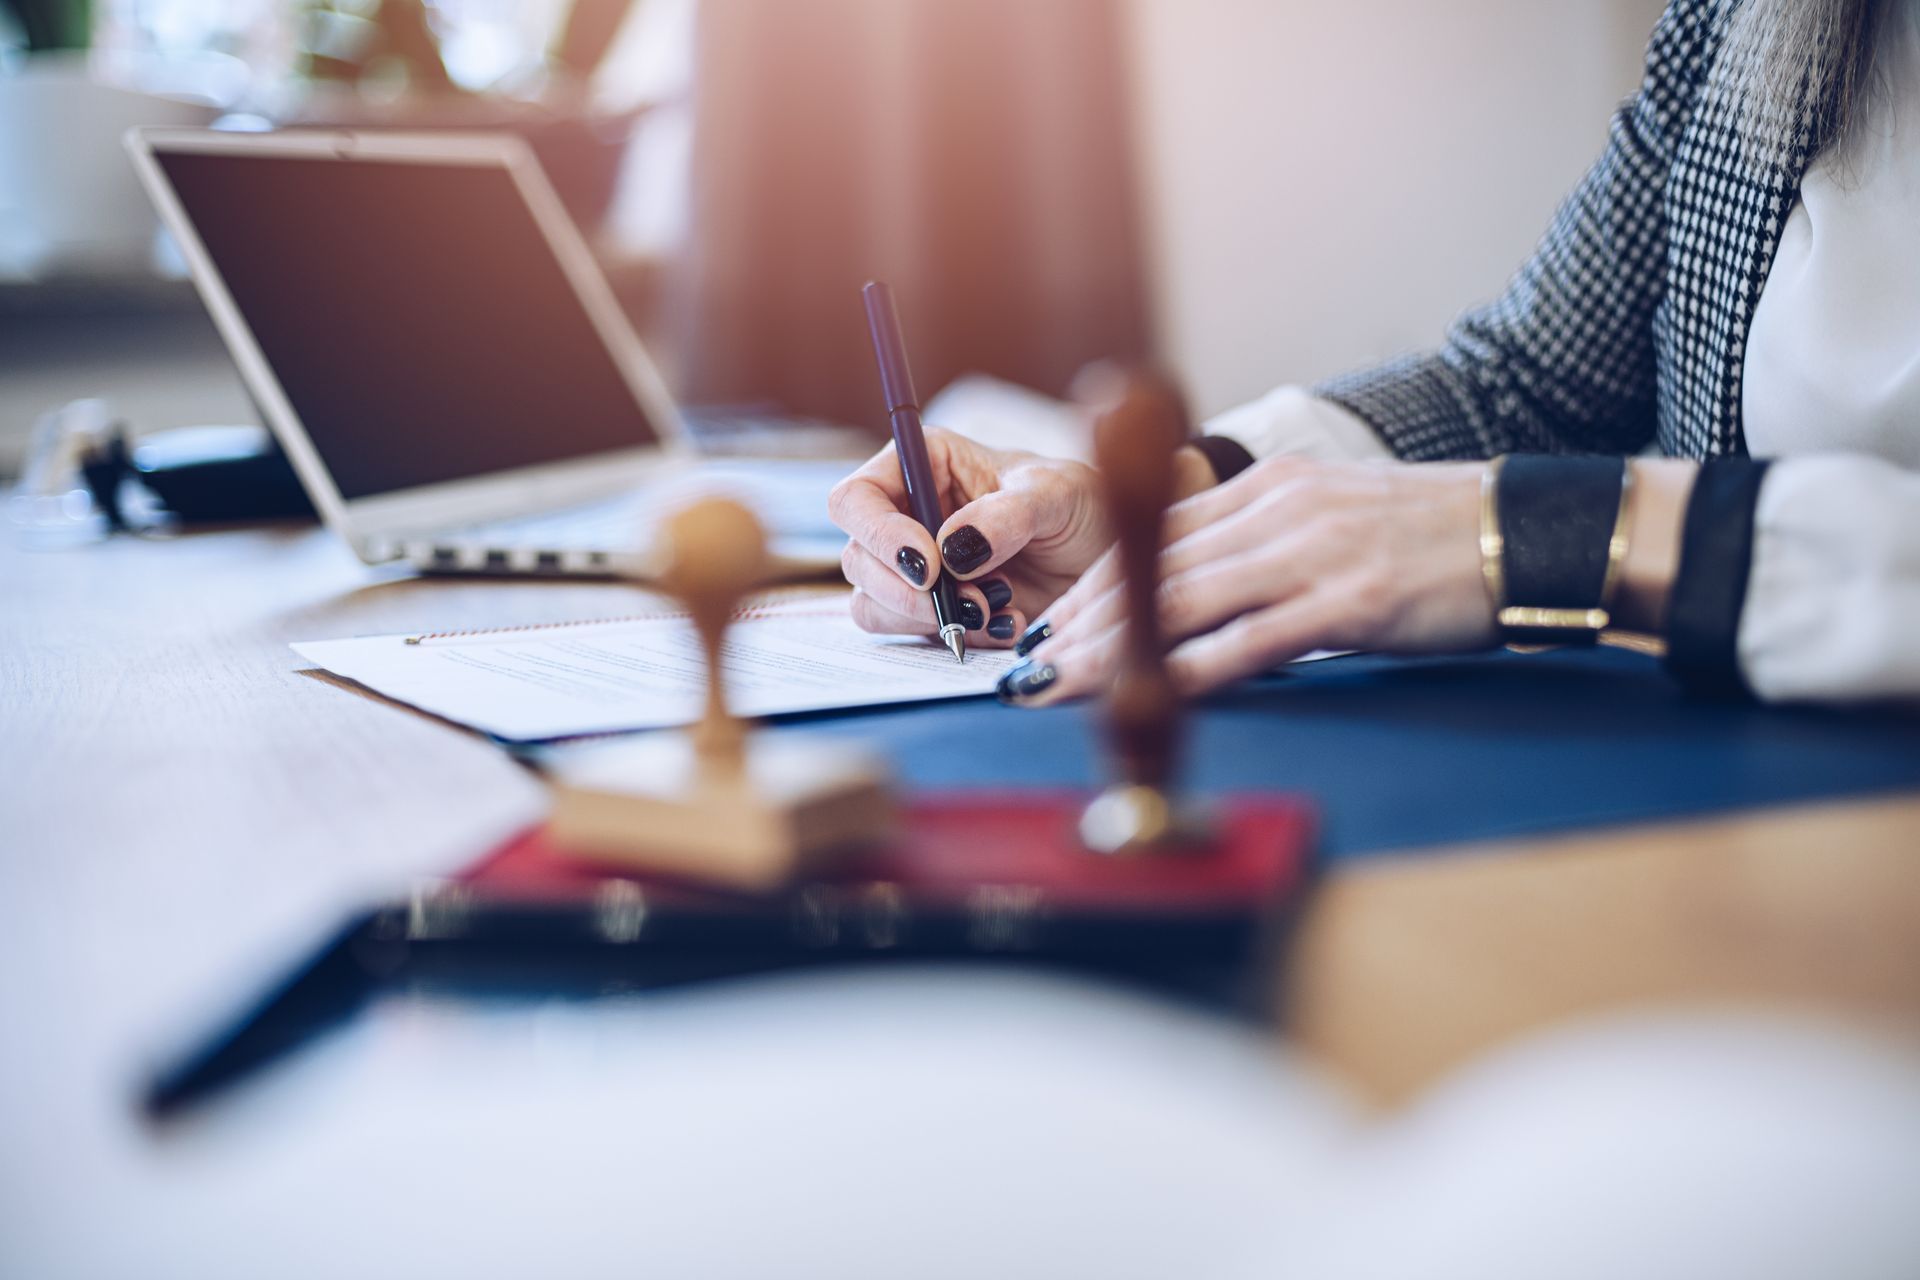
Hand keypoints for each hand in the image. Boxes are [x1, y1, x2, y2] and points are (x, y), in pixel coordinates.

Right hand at [828, 428, 1213, 645]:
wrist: (1111, 561)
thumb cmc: (1085, 507)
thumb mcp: (1058, 496)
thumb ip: (1006, 515)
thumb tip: (952, 548)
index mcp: (925, 464)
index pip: (856, 498)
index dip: (879, 535)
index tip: (929, 566)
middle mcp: (909, 513)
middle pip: (858, 558)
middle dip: (909, 591)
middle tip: (972, 601)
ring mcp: (916, 566)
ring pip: (874, 603)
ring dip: (930, 618)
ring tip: (997, 610)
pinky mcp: (932, 610)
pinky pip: (909, 635)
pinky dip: (951, 637)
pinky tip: (1002, 625)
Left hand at [1005, 455, 1701, 702]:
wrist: (1528, 531)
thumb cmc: (1434, 538)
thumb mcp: (1336, 519)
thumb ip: (1269, 550)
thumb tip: (1207, 601)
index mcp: (1273, 490)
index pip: (1156, 537)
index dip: (1095, 586)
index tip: (1051, 627)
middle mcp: (1281, 513)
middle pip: (1156, 571)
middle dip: (1085, 625)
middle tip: (1034, 668)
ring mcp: (1314, 555)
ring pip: (1187, 603)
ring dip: (1117, 652)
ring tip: (1067, 687)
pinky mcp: (1350, 602)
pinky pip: (1254, 641)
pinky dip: (1196, 670)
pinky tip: (1155, 697)